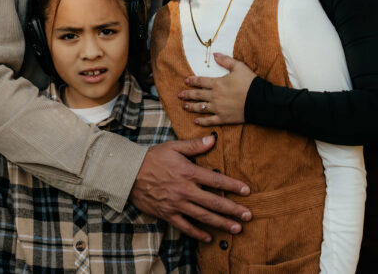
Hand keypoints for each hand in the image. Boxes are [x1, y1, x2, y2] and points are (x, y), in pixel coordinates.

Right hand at [130, 135, 251, 241]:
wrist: (128, 173)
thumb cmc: (152, 158)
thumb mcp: (173, 147)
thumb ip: (194, 145)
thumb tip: (213, 139)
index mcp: (188, 172)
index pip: (216, 181)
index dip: (233, 186)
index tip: (247, 191)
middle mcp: (185, 190)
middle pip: (214, 202)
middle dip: (233, 210)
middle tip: (248, 216)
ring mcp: (176, 204)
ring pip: (203, 217)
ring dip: (221, 224)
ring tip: (236, 229)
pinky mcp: (167, 214)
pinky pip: (185, 226)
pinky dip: (198, 233)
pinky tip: (209, 237)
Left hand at [179, 53, 255, 125]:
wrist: (260, 100)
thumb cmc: (250, 82)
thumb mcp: (239, 67)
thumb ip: (226, 60)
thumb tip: (215, 54)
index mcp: (217, 83)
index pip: (200, 81)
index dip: (192, 81)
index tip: (185, 81)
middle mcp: (215, 96)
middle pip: (197, 95)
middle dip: (187, 94)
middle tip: (179, 95)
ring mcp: (218, 108)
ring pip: (201, 107)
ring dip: (191, 107)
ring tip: (184, 107)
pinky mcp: (224, 118)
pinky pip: (210, 120)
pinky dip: (202, 121)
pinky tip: (196, 121)